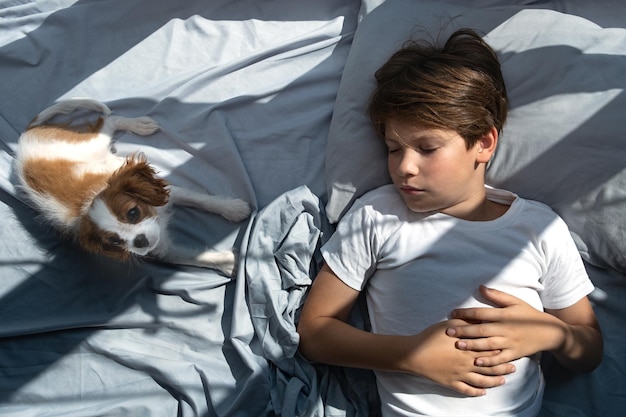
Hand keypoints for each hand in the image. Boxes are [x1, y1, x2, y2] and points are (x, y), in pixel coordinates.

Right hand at [405, 319, 515, 395]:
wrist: (415, 353)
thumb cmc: (432, 337)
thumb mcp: (451, 325)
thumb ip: (468, 323)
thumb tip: (481, 320)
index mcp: (469, 348)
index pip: (490, 350)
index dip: (502, 351)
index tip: (511, 350)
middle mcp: (468, 363)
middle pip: (490, 366)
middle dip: (503, 367)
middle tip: (514, 368)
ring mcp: (460, 375)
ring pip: (482, 380)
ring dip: (494, 381)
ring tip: (503, 380)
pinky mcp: (452, 383)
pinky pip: (467, 390)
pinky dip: (476, 392)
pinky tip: (483, 392)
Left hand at [446, 286, 563, 366]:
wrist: (549, 332)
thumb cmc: (529, 315)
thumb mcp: (515, 302)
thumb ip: (497, 296)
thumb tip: (480, 287)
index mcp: (504, 314)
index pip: (481, 312)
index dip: (466, 313)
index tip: (452, 313)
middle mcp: (506, 328)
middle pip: (481, 329)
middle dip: (464, 331)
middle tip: (448, 332)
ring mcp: (510, 342)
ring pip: (488, 345)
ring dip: (473, 346)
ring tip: (458, 346)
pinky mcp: (515, 354)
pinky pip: (500, 358)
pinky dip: (489, 361)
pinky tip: (477, 362)